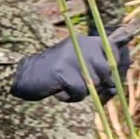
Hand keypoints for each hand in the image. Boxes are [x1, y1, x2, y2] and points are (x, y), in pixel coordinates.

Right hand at [12, 33, 130, 102]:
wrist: (23, 75)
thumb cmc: (54, 75)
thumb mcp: (77, 65)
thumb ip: (97, 70)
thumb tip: (115, 87)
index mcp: (85, 41)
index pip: (112, 49)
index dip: (113, 65)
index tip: (105, 75)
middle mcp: (80, 45)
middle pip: (106, 69)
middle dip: (97, 83)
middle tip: (80, 84)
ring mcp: (71, 57)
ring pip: (93, 82)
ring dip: (81, 92)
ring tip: (66, 87)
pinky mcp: (62, 70)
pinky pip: (79, 91)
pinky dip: (70, 97)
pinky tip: (59, 92)